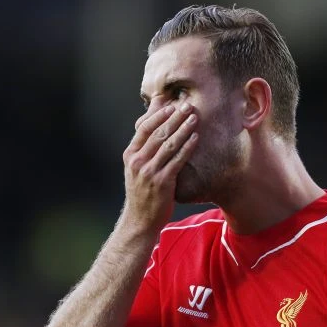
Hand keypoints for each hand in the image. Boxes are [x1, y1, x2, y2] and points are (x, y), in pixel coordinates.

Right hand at [121, 103, 198, 233]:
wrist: (140, 220)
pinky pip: (177, 160)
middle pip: (158, 133)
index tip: (171, 105)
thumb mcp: (137, 168)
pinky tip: (196, 138)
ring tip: (194, 118)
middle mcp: (138, 162)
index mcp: (130, 155)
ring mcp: (149, 172)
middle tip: (188, 105)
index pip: (144, 129)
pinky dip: (187, 147)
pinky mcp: (162, 182)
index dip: (158, 115)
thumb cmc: (142, 192)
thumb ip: (145, 148)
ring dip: (183, 129)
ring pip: (168, 144)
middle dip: (174, 118)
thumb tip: (153, 126)